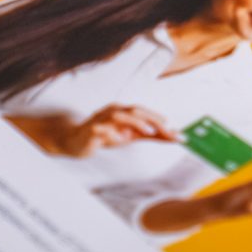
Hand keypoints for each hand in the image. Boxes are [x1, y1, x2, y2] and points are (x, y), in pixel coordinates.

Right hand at [13, 104, 177, 157]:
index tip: (177, 133)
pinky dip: (111, 134)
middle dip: (152, 120)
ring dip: (135, 123)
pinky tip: (120, 141)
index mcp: (123, 110)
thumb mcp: (130, 136)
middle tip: (166, 131)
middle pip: (134, 110)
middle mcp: (112, 111)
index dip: (160, 120)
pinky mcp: (90, 130)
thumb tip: (174, 136)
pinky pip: (101, 130)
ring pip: (118, 116)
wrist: (74, 141)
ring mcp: (100, 119)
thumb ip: (150, 135)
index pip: (144, 112)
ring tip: (148, 133)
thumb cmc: (105, 136)